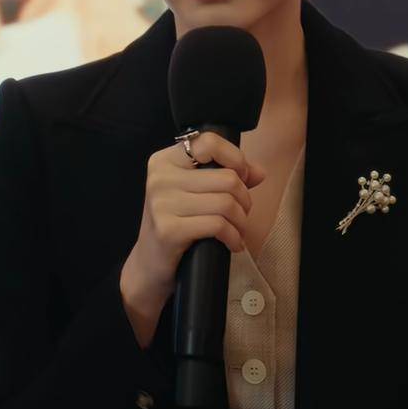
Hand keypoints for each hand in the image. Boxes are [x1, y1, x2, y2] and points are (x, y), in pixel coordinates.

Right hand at [118, 131, 264, 346]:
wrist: (148, 266)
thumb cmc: (176, 225)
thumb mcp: (195, 194)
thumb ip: (226, 176)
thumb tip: (259, 172)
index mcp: (164, 161)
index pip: (209, 142)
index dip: (235, 159)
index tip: (242, 178)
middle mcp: (160, 178)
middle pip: (227, 178)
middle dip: (244, 199)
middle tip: (241, 214)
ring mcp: (162, 204)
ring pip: (226, 203)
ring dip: (241, 221)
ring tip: (237, 230)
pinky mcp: (169, 230)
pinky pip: (218, 225)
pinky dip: (233, 237)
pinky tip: (232, 244)